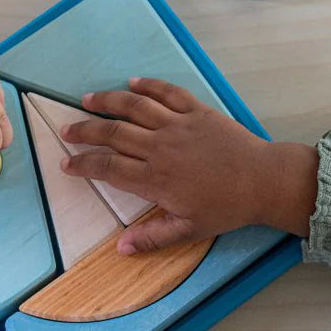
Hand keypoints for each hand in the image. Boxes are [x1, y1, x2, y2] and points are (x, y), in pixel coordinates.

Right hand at [60, 78, 317, 251]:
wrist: (263, 181)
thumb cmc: (226, 208)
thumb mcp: (189, 230)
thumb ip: (153, 237)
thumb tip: (121, 248)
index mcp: (154, 178)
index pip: (108, 167)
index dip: (83, 164)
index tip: (66, 163)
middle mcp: (160, 147)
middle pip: (113, 134)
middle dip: (85, 131)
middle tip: (67, 129)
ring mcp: (177, 125)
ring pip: (134, 107)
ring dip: (108, 101)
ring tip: (88, 99)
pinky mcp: (196, 111)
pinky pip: (167, 92)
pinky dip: (149, 85)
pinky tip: (132, 82)